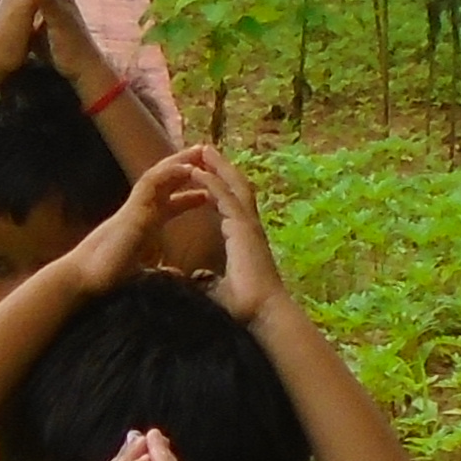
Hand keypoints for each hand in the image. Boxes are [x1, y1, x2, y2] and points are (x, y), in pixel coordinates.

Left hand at [181, 149, 283, 318]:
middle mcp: (248, 227)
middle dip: (221, 167)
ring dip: (218, 166)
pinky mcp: (243, 229)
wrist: (263, 312)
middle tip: (206, 150)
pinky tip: (198, 171)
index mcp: (242, 238)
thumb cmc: (245, 305)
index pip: (229, 205)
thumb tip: (197, 278)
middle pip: (236, 187)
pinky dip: (212, 182)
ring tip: (203, 149)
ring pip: (234, 186)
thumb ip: (208, 279)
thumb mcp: (218, 287)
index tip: (205, 175)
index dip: (217, 188)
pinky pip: (226, 198)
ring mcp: (248, 225)